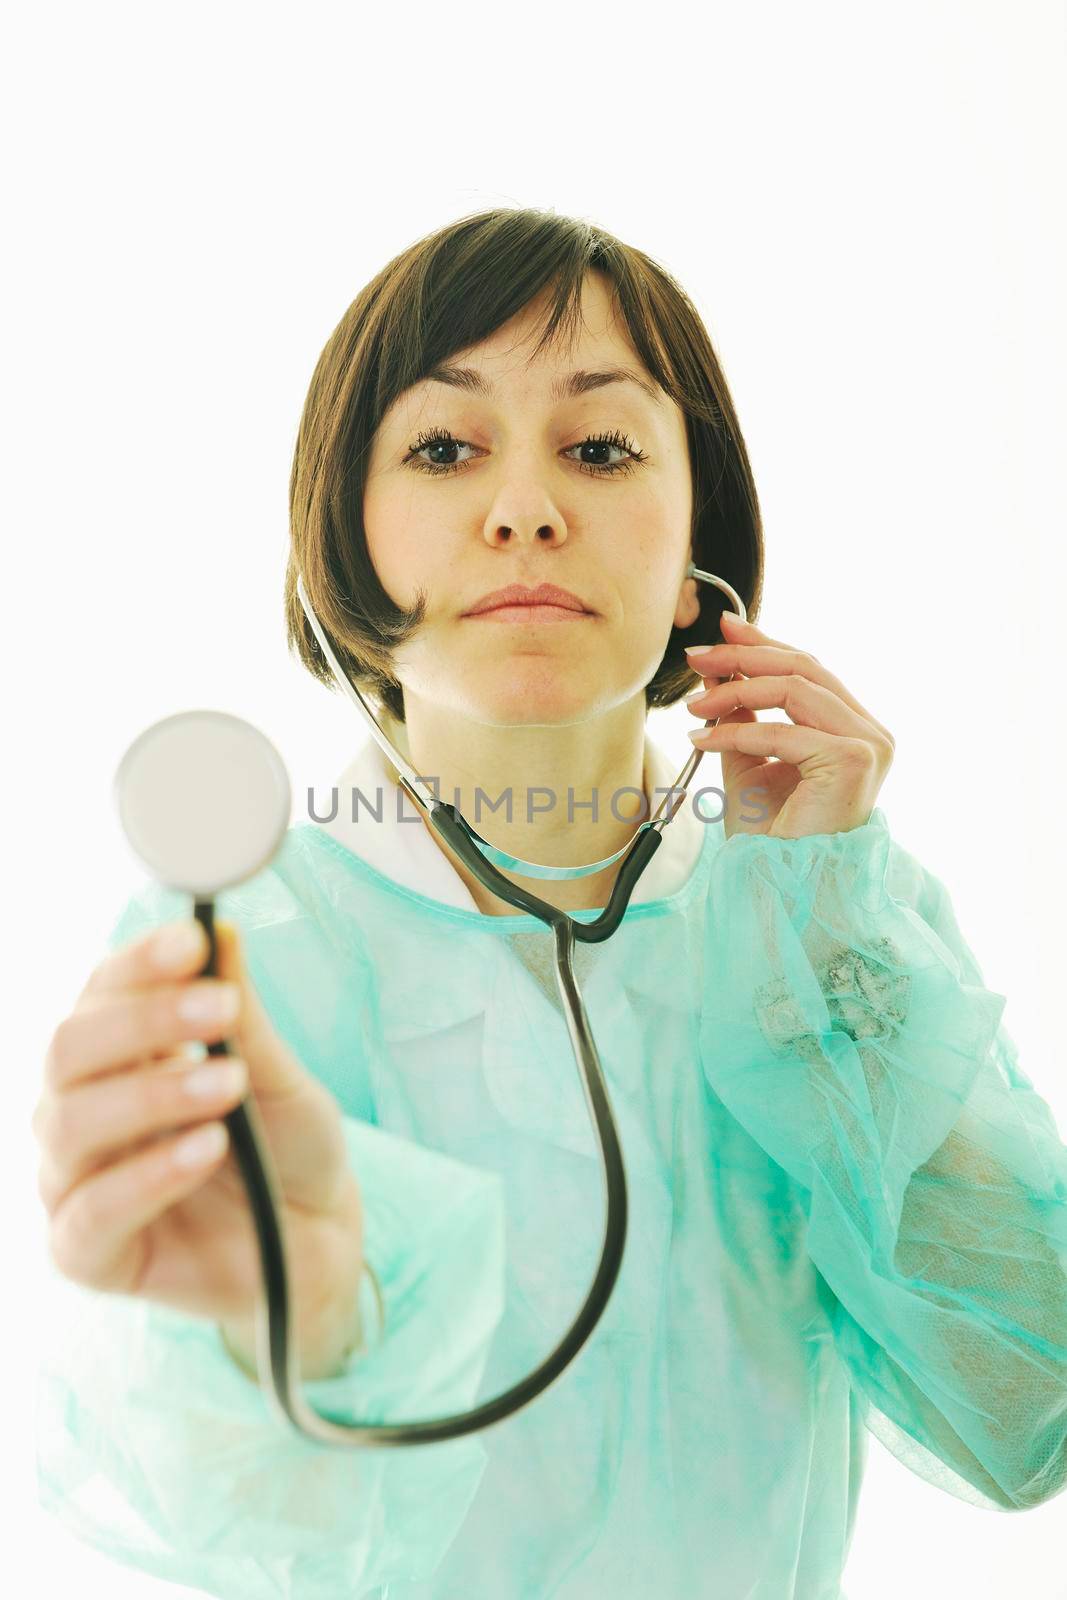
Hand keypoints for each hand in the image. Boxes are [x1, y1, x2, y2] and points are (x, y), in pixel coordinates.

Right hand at [33, 917, 363, 1376]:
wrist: (315, 1243)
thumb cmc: (287, 1149)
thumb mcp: (277, 1075)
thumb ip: (242, 1016)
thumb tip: (218, 928)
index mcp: (118, 1054)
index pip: (102, 991)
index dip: (139, 963)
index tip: (192, 942)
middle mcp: (79, 1109)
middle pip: (68, 1049)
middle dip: (145, 1020)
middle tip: (222, 1009)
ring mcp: (74, 1181)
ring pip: (69, 1123)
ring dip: (152, 1095)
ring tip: (227, 1085)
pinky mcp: (85, 1253)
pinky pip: (90, 1212)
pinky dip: (149, 1176)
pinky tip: (206, 1149)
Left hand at [683, 612, 894, 840]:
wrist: (787, 886)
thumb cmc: (775, 837)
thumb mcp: (751, 764)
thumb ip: (742, 719)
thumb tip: (719, 673)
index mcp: (855, 729)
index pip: (810, 670)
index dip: (764, 644)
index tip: (721, 630)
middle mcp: (871, 732)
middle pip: (804, 669)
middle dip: (744, 656)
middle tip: (696, 656)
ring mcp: (868, 745)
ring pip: (794, 690)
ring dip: (735, 690)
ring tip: (692, 706)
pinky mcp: (852, 761)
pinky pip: (782, 732)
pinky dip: (735, 732)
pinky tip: (701, 739)